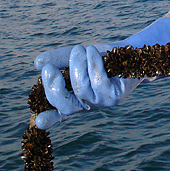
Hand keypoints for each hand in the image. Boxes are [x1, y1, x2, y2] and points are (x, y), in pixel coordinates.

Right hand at [33, 17, 169, 128]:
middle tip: (49, 69)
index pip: (59, 111)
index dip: (49, 119)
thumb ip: (59, 59)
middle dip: (53, 87)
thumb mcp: (78, 56)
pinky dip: (93, 64)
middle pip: (64, 106)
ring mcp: (101, 103)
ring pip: (80, 89)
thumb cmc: (105, 55)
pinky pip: (97, 82)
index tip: (39, 121)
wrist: (133, 50)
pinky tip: (93, 53)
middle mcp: (88, 103)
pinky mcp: (114, 97)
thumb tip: (37, 63)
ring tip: (82, 49)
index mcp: (76, 97)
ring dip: (77, 65)